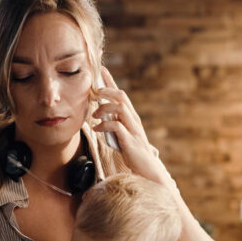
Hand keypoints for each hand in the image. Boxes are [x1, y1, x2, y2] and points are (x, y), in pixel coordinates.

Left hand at [93, 66, 168, 183]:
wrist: (147, 170)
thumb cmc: (133, 153)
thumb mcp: (122, 135)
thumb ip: (114, 125)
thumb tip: (100, 117)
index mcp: (131, 116)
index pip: (121, 94)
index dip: (111, 81)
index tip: (102, 70)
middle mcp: (133, 119)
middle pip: (121, 96)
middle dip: (106, 90)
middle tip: (94, 93)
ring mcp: (133, 129)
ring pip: (120, 108)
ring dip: (104, 108)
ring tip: (94, 115)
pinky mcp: (130, 140)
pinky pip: (116, 126)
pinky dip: (104, 125)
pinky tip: (97, 129)